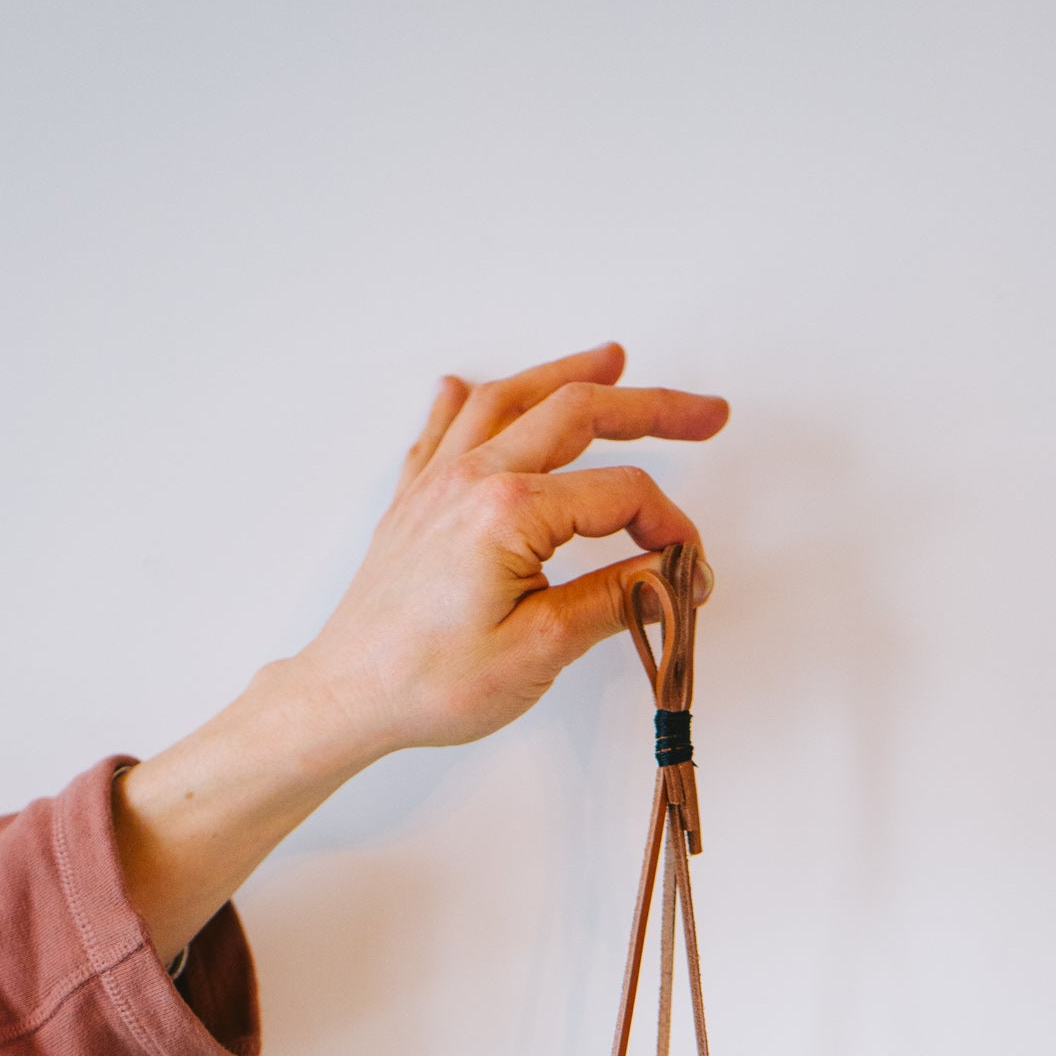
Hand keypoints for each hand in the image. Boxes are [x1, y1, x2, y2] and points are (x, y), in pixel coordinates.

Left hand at [114, 344, 728, 962]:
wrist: (348, 696)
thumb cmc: (431, 681)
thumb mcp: (541, 649)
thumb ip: (614, 599)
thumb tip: (671, 575)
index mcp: (510, 511)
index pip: (619, 494)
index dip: (668, 523)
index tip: (691, 564)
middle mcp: (472, 477)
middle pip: (577, 414)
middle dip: (651, 408)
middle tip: (706, 413)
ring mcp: (437, 481)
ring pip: (511, 399)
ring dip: (567, 375)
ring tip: (613, 360)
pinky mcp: (413, 500)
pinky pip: (444, 425)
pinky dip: (472, 399)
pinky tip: (475, 387)